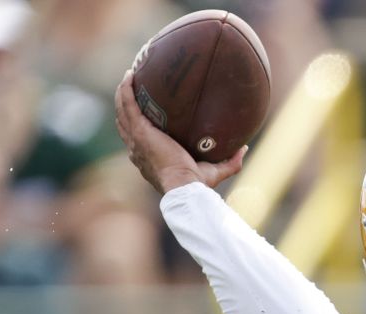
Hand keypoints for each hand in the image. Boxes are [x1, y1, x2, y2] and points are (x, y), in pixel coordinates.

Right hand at [113, 69, 245, 192]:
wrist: (184, 185)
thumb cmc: (196, 183)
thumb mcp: (214, 171)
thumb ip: (230, 161)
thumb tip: (243, 148)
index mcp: (148, 157)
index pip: (137, 138)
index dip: (136, 124)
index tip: (144, 111)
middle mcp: (137, 148)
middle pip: (124, 122)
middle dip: (125, 104)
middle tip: (133, 87)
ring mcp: (136, 139)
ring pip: (122, 111)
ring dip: (122, 92)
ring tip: (130, 75)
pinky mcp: (140, 131)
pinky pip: (128, 105)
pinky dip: (126, 90)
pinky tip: (131, 74)